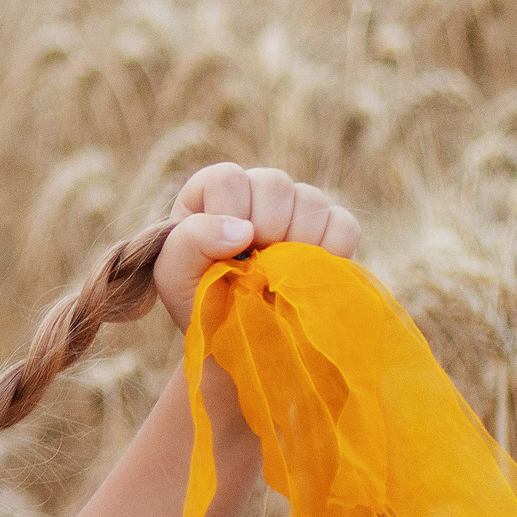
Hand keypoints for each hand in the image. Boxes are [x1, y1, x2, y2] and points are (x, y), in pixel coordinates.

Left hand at [154, 163, 360, 330]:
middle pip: (274, 182)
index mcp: (210, 194)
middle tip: (254, 266)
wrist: (238, 339)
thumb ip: (191, 241)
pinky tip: (304, 274)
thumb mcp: (173, 275)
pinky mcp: (329, 230)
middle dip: (264, 230)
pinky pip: (343, 225)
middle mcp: (255, 191)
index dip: (230, 213)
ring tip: (276, 274)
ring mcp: (295, 208)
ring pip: (311, 199)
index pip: (228, 178)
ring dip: (294, 243)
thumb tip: (244, 229)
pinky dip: (329, 252)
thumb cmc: (199, 301)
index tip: (228, 250)